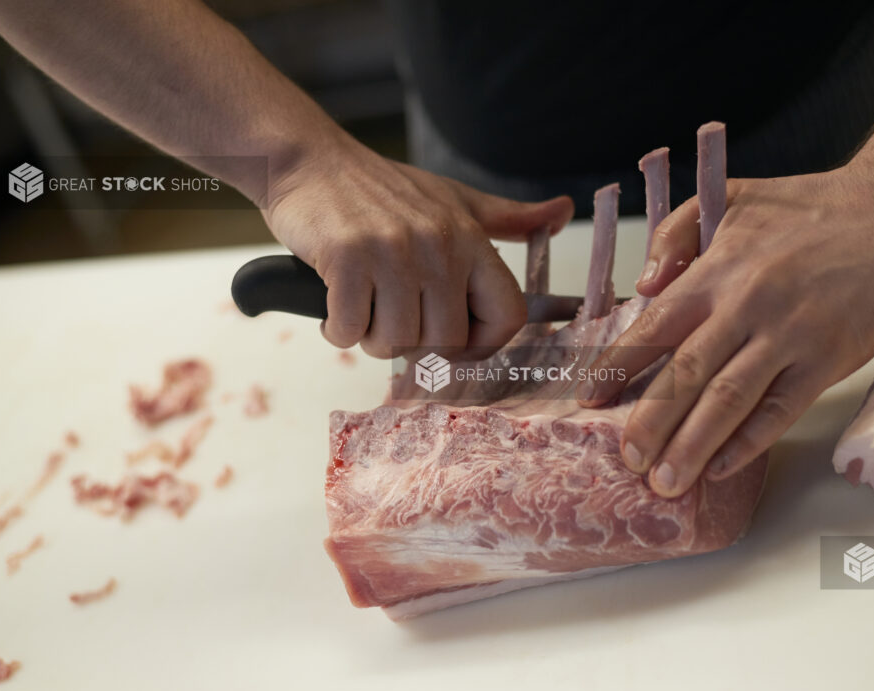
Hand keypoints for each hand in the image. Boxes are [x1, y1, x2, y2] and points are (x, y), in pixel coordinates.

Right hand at [263, 133, 573, 357]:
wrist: (310, 160)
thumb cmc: (381, 188)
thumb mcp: (455, 199)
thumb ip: (509, 218)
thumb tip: (563, 213)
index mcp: (472, 238)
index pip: (508, 316)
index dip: (483, 345)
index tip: (455, 344)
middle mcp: (439, 245)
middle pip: (445, 343)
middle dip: (414, 347)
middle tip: (391, 320)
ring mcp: (393, 252)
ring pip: (395, 343)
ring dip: (371, 339)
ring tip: (362, 308)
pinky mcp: (347, 259)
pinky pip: (350, 331)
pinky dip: (338, 330)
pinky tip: (335, 305)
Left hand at [578, 165, 873, 496]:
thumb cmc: (808, 207)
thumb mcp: (730, 198)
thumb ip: (677, 234)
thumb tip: (644, 285)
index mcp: (718, 271)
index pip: (654, 327)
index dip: (618, 368)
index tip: (589, 401)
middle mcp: (747, 306)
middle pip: (687, 374)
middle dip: (651, 422)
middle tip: (628, 460)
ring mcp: (790, 336)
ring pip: (730, 400)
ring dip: (693, 445)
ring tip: (667, 481)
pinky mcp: (828, 359)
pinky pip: (782, 410)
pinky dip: (750, 442)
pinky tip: (722, 466)